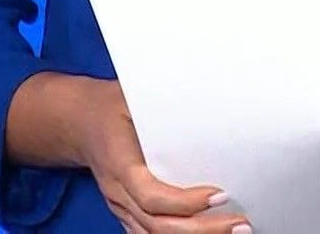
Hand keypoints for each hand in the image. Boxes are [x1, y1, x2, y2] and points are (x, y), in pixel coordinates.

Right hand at [76, 78, 251, 233]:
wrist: (80, 121)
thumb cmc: (114, 107)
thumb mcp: (134, 98)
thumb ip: (166, 106)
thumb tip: (207, 102)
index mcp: (118, 162)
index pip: (151, 196)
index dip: (185, 202)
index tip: (220, 194)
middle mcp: (117, 191)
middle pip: (158, 225)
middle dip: (202, 230)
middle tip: (239, 223)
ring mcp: (120, 206)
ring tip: (232, 231)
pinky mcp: (126, 212)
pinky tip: (207, 233)